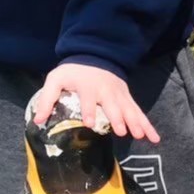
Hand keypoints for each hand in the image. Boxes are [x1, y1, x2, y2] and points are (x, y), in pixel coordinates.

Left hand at [33, 63, 159, 142]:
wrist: (95, 56)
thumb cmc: (73, 72)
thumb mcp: (56, 80)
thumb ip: (47, 99)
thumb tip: (39, 120)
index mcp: (87, 87)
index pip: (88, 100)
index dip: (90, 110)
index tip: (91, 123)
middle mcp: (105, 91)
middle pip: (113, 106)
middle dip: (118, 118)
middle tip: (121, 131)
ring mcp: (119, 95)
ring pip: (129, 110)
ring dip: (135, 122)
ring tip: (140, 136)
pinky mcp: (127, 99)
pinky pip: (138, 112)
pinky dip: (147, 124)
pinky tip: (154, 137)